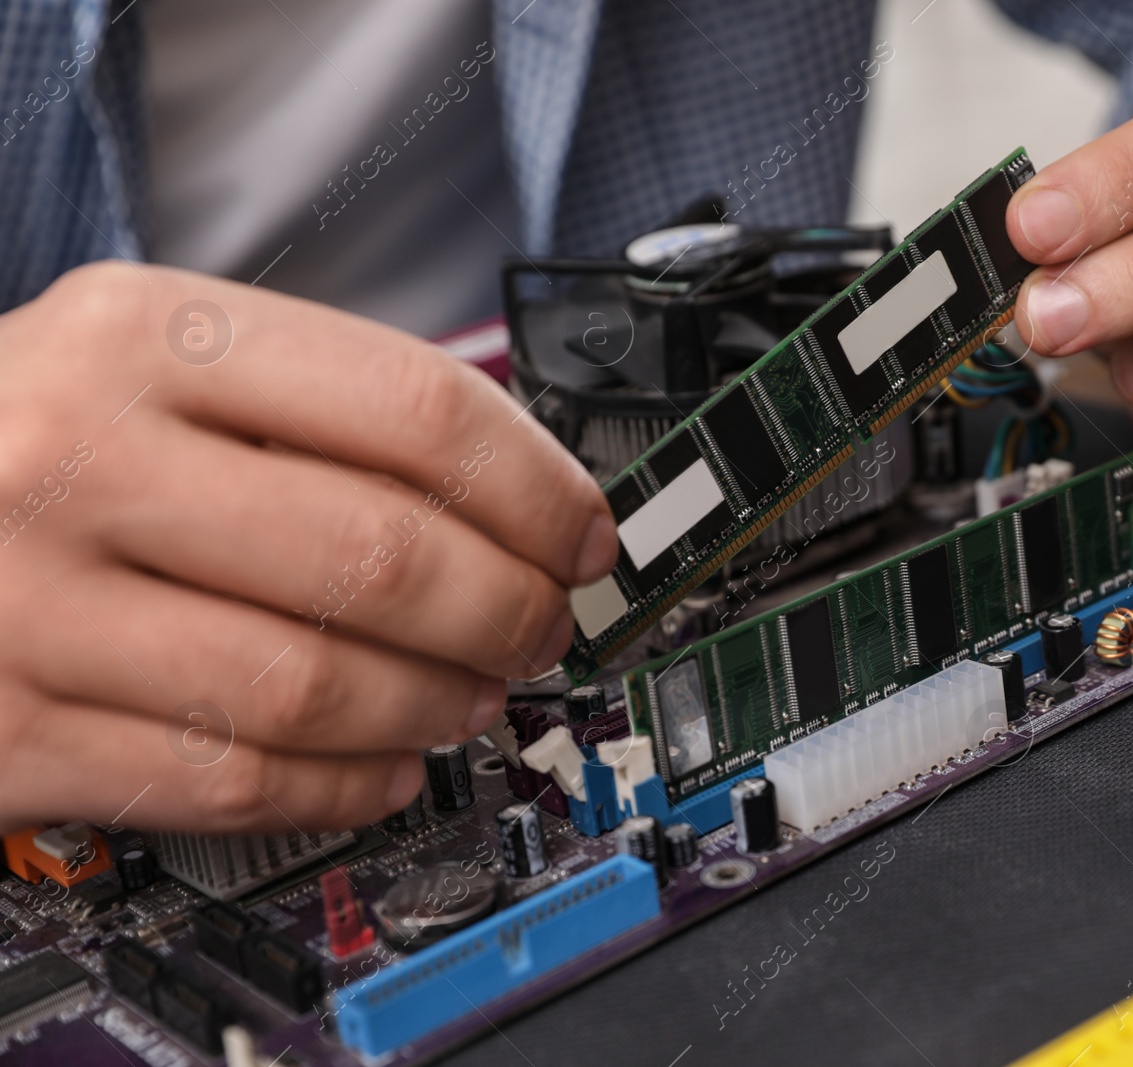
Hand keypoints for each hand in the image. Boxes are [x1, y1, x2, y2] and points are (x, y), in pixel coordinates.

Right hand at [0, 263, 615, 834]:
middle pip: (384, 555)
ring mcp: (32, 604)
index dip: (537, 486)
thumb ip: (322, 407)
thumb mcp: (155, 357)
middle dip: (510, 608)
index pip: (413, 408)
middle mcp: (78, 458)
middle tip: (545, 625)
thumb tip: (524, 503)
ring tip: (476, 694)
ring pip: (317, 683)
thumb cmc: (36, 431)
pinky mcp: (12, 732)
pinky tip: (388, 762)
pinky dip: (348, 784)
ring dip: (439, 703)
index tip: (585, 533)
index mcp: (144, 335)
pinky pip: (233, 780)